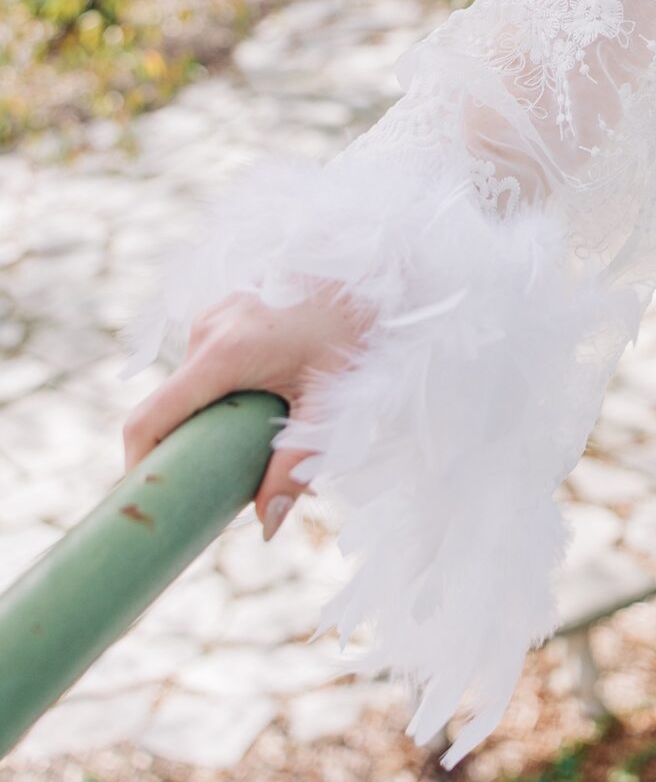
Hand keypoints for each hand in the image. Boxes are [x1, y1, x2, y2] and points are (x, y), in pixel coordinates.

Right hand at [121, 280, 374, 539]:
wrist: (378, 270)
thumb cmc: (356, 333)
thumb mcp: (329, 403)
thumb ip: (295, 465)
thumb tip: (268, 525)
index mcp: (222, 353)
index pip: (148, 419)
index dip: (136, 467)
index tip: (149, 501)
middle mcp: (207, 329)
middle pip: (169, 408)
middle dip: (184, 450)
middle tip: (213, 487)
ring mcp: (214, 314)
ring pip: (189, 386)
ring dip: (208, 420)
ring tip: (251, 444)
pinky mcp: (226, 310)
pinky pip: (204, 364)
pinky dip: (219, 393)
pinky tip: (260, 405)